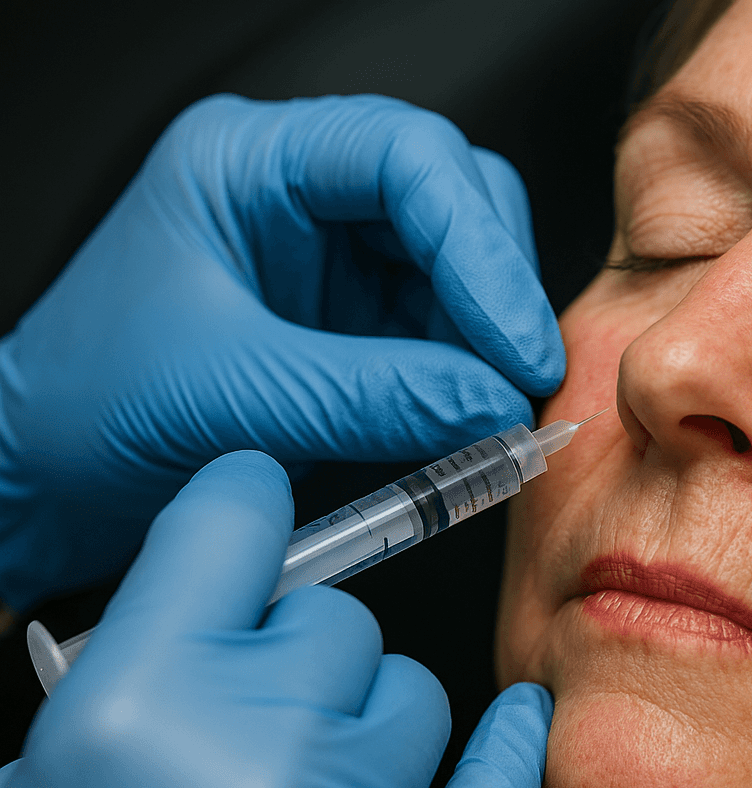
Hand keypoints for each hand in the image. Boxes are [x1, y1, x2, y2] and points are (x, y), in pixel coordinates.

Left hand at [0, 93, 563, 608]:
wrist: (49, 480)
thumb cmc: (89, 409)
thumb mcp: (232, 395)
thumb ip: (373, 397)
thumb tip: (496, 406)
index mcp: (249, 162)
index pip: (406, 160)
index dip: (479, 248)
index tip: (515, 345)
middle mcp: (302, 195)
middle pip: (454, 201)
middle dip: (494, 292)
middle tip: (519, 383)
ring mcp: (334, 258)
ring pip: (464, 270)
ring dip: (489, 345)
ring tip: (491, 421)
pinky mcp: (357, 324)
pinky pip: (448, 335)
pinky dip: (470, 383)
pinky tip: (468, 427)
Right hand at [0, 451, 551, 787]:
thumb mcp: (42, 786)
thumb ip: (140, 674)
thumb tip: (222, 604)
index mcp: (133, 708)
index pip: (229, 527)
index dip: (244, 505)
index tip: (255, 506)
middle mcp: (254, 748)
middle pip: (335, 619)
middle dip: (294, 653)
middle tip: (255, 713)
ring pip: (413, 692)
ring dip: (369, 718)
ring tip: (313, 778)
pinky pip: (500, 784)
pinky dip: (507, 751)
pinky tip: (513, 726)